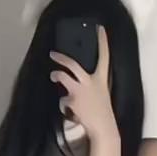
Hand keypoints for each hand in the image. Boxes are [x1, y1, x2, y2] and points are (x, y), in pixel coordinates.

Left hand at [49, 25, 117, 141]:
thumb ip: (91, 85)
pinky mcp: (72, 100)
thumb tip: (76, 81)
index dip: (102, 41)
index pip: (104, 56)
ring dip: (56, 75)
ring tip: (53, 75)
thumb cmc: (103, 112)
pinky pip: (63, 101)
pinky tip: (70, 112)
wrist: (103, 127)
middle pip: (73, 64)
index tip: (99, 28)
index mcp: (101, 79)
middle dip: (61, 57)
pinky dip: (65, 106)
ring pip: (62, 76)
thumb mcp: (101, 94)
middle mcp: (90, 81)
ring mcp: (80, 90)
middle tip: (52, 54)